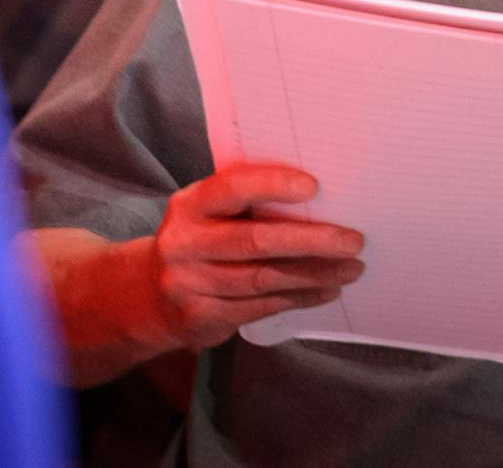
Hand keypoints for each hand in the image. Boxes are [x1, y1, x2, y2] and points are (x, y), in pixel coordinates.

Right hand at [144, 163, 364, 350]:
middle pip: (255, 240)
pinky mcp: (203, 318)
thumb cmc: (199, 239)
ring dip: (315, 273)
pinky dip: (301, 297)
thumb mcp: (207, 213)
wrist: (148, 296)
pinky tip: (327, 289)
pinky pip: (263, 306)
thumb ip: (245, 203)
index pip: (232, 188)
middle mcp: (184, 243)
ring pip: (264, 278)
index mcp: (189, 205)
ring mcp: (191, 284)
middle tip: (353, 239)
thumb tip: (318, 196)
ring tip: (351, 267)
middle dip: (311, 240)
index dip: (273, 185)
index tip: (314, 187)